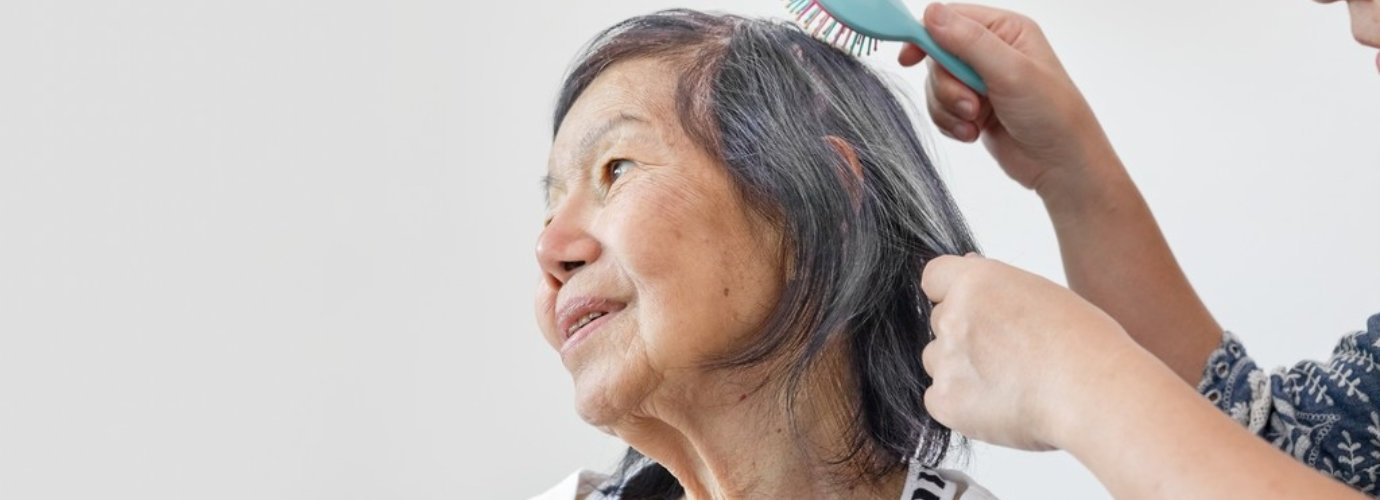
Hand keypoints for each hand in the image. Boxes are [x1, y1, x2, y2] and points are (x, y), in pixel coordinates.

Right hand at [900, 3, 1117, 197]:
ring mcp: (981, 81)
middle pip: (937, 56)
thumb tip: (931, 13)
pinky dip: (951, 124)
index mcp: (1005, 30)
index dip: (925, 36)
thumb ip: (968, 41)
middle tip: (971, 105)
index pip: (951, 19)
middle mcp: (992, 51)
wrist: (1062, 165)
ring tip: (975, 122)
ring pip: (937, 86)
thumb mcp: (1010, 71)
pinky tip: (973, 134)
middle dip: (946, 85)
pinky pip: (942, 109)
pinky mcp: (974, 109)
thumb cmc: (1052, 114)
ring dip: (949, 108)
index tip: (907, 58)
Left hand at [919, 254, 1140, 450]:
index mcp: (977, 282)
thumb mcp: (1044, 294)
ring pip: (937, 361)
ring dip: (961, 370)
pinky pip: (938, 400)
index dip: (951, 294)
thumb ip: (998, 287)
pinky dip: (961, 406)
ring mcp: (946, 360)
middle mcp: (953, 316)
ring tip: (1011, 383)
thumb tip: (968, 268)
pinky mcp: (946, 402)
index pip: (935, 277)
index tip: (972, 308)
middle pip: (941, 323)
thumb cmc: (1084, 343)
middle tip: (1008, 355)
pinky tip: (1001, 406)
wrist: (1093, 393)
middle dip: (965, 336)